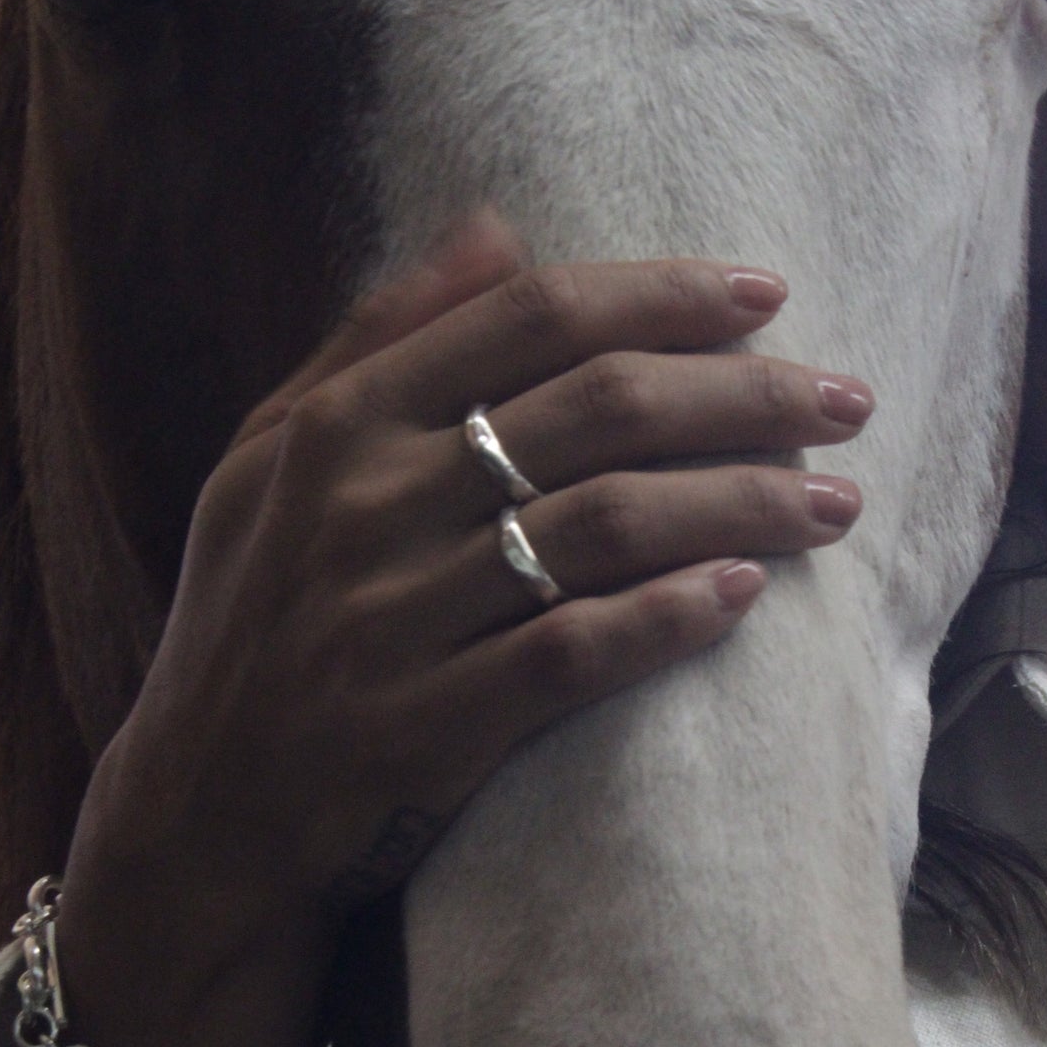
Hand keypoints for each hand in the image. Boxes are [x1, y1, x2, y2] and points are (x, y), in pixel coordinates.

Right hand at [57, 213, 873, 1046]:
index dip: (662, 297)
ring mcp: (392, 620)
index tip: (765, 300)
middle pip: (595, 410)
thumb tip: (496, 230)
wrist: (202, 816)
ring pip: (606, 526)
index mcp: (334, 425)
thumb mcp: (272, 466)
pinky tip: (743, 595)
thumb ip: (377, 343)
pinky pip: (573, 653)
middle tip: (844, 401)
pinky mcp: (425, 727)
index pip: (530, 319)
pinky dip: (667, 618)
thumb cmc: (253, 627)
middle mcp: (362, 507)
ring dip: (741, 503)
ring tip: (832, 503)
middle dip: (742, 395)